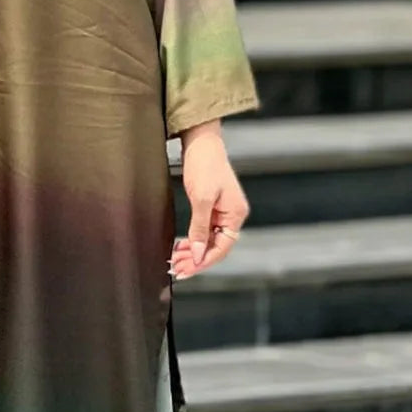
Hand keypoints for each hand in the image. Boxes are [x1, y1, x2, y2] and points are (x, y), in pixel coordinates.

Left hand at [170, 123, 248, 280]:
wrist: (201, 142)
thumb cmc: (205, 165)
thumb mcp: (201, 199)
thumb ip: (200, 228)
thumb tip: (198, 253)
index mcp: (236, 214)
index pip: (222, 247)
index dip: (204, 261)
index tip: (187, 269)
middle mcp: (232, 216)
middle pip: (216, 246)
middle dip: (196, 259)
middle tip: (176, 268)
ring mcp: (222, 212)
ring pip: (209, 240)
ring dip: (193, 251)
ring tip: (176, 260)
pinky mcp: (212, 207)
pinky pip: (204, 230)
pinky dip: (193, 240)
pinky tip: (180, 246)